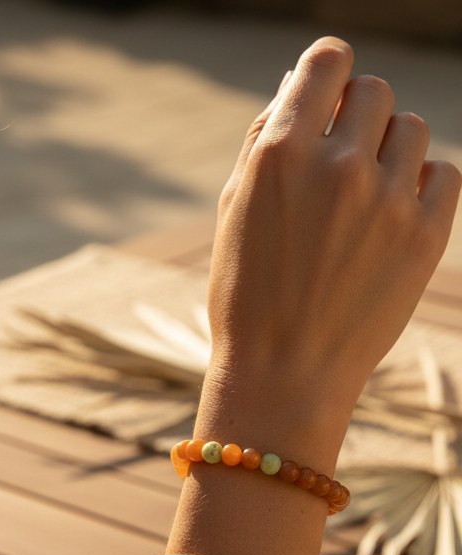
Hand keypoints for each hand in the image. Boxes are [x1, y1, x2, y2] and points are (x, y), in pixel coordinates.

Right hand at [171, 37, 460, 554]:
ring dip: (388, 150)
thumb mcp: (233, 212)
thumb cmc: (246, 295)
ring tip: (363, 196)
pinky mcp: (426, 233)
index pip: (327, 60)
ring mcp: (388, 198)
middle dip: (354, 115)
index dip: (326, 71)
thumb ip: (265, 143)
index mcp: (280, 153)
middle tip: (339, 157)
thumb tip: (296, 91)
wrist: (282, 374)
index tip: (327, 91)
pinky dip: (419, 185)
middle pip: (373, 92)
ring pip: (412, 129)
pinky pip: (442, 173)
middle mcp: (338, 164)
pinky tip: (389, 218)